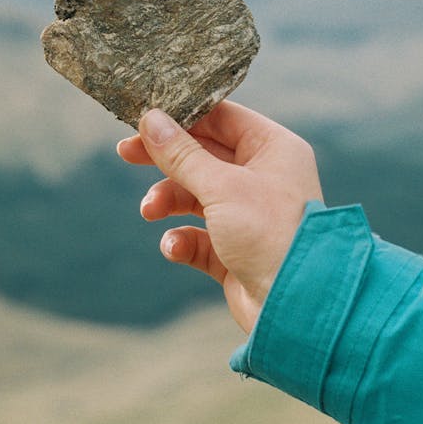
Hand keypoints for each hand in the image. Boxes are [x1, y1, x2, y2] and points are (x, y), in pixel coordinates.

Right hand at [117, 101, 322, 332]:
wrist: (297, 307)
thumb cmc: (270, 234)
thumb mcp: (221, 187)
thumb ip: (182, 154)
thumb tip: (149, 120)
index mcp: (273, 149)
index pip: (221, 118)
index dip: (182, 116)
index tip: (142, 119)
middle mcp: (263, 177)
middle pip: (203, 155)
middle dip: (165, 160)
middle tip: (126, 153)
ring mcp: (248, 215)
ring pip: (195, 196)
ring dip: (168, 200)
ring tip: (150, 211)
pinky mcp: (235, 251)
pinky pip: (198, 237)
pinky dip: (181, 240)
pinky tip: (174, 247)